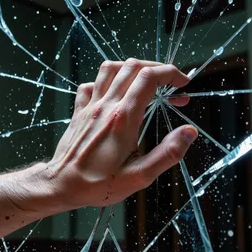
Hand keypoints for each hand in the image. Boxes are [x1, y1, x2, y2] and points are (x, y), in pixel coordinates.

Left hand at [37, 58, 196, 211]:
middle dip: (157, 68)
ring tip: (145, 81)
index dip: (171, 74)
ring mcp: (90, 106)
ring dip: (131, 68)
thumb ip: (167, 154)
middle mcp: (106, 106)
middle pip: (132, 66)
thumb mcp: (139, 176)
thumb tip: (190, 132)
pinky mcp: (79, 112)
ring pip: (110, 68)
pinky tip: (114, 94)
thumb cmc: (97, 184)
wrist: (61, 185)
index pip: (149, 78)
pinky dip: (106, 82)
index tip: (182, 84)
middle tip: (171, 85)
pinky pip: (91, 84)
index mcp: (123, 118)